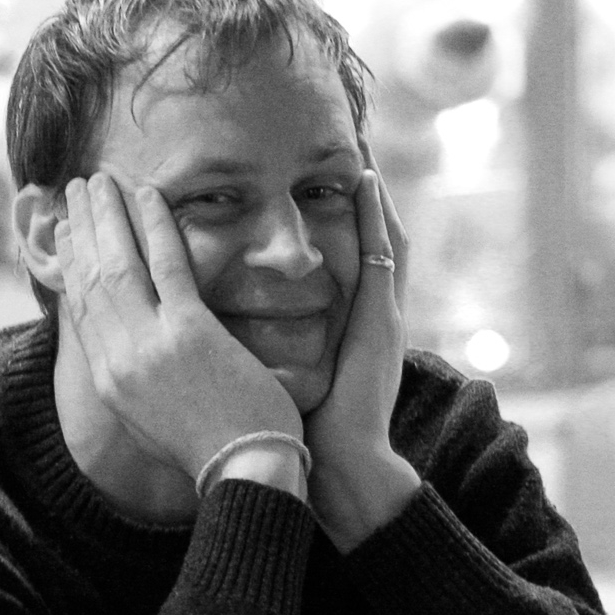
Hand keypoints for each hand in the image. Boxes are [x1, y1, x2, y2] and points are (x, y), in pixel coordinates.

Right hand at [56, 173, 302, 489]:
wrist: (246, 473)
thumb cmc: (213, 450)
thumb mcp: (154, 419)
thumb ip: (137, 380)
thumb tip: (128, 354)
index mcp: (109, 382)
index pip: (79, 309)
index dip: (69, 263)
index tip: (66, 230)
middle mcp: (118, 360)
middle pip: (89, 278)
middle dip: (82, 228)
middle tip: (78, 189)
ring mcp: (150, 346)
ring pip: (117, 265)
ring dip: (107, 216)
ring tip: (102, 180)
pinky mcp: (189, 335)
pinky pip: (167, 266)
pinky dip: (156, 226)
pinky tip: (149, 195)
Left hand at [302, 168, 419, 547]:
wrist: (340, 464)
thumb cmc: (303, 431)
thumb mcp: (285, 378)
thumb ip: (272, 349)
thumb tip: (228, 334)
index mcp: (349, 328)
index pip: (346, 260)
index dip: (340, 224)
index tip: (319, 183)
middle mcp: (370, 314)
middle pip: (371, 239)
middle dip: (366, 198)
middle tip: (353, 150)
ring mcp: (382, 315)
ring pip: (385, 237)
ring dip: (376, 195)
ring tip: (363, 151)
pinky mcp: (383, 321)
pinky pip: (384, 257)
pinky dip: (377, 218)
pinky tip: (368, 182)